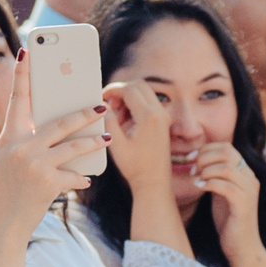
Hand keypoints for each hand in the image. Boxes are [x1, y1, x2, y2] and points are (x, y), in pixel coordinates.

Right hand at [0, 48, 102, 231]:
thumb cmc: (5, 193)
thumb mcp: (7, 162)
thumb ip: (26, 143)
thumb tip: (57, 129)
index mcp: (8, 138)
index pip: (16, 99)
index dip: (21, 74)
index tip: (27, 51)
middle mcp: (19, 147)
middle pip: (59, 123)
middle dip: (83, 114)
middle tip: (100, 105)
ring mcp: (34, 164)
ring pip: (73, 146)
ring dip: (94, 142)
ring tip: (108, 137)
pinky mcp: (47, 182)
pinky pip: (73, 175)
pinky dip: (81, 177)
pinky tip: (86, 178)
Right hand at [101, 79, 173, 197]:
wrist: (154, 182)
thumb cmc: (136, 167)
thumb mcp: (116, 144)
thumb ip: (109, 121)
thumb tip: (104, 105)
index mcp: (149, 117)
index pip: (129, 89)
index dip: (113, 89)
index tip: (102, 97)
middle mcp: (159, 113)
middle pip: (139, 85)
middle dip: (122, 91)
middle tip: (110, 106)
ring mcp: (163, 116)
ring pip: (144, 92)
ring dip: (128, 98)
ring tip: (118, 117)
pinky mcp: (163, 121)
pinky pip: (148, 102)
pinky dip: (135, 105)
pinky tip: (126, 122)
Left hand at [189, 143, 261, 253]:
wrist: (242, 247)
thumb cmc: (229, 220)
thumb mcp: (220, 192)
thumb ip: (215, 176)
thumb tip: (197, 161)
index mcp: (245, 173)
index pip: (227, 147)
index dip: (206, 149)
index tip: (190, 158)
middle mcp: (250, 178)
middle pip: (227, 153)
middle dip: (204, 157)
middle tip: (192, 169)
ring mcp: (249, 191)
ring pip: (226, 167)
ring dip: (205, 170)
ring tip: (195, 180)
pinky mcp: (244, 205)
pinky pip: (225, 186)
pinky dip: (209, 184)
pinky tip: (199, 188)